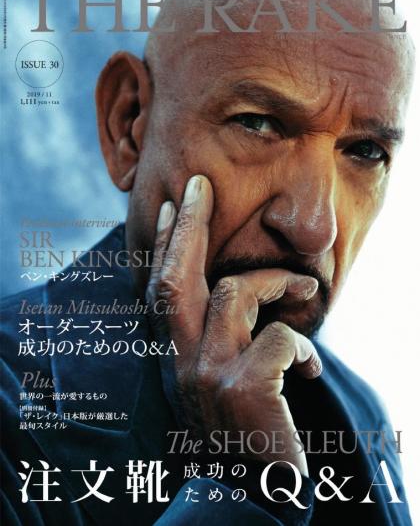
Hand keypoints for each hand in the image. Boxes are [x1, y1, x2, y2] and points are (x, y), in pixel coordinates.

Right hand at [146, 175, 321, 475]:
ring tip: (308, 291)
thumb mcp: (213, 384)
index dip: (164, 246)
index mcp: (173, 360)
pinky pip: (279, 340)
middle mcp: (180, 364)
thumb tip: (226, 292)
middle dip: (187, 226)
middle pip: (174, 278)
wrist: (252, 495)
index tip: (173, 206)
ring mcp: (208, 376)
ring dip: (277, 283)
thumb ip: (211, 342)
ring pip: (233, 294)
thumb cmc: (240, 432)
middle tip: (199, 186)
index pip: (159, 290)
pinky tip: (309, 370)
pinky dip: (303, 347)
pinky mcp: (244, 390)